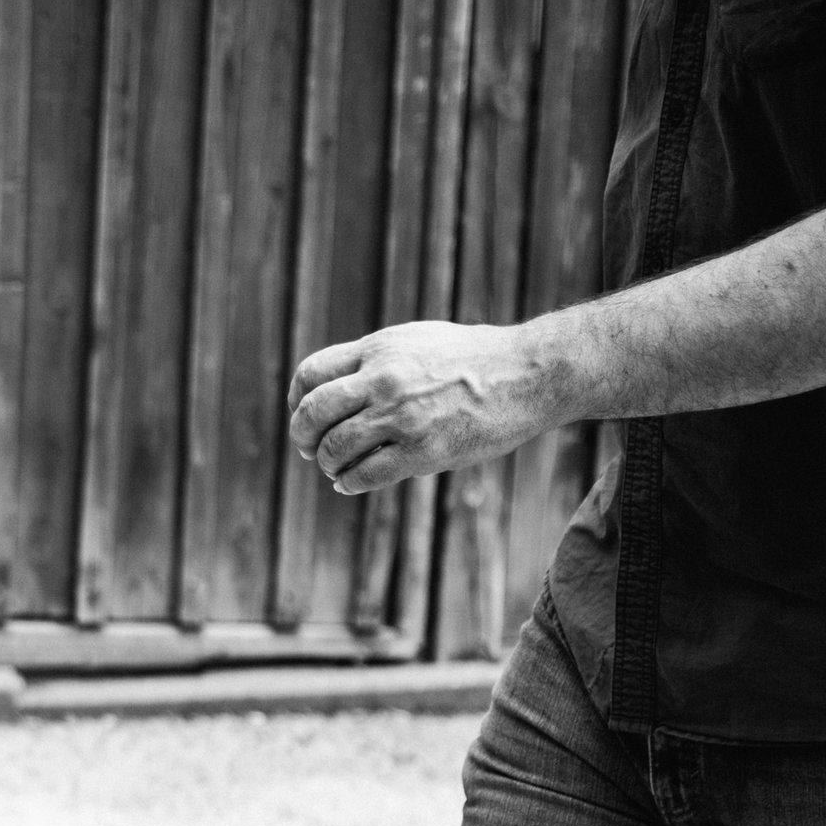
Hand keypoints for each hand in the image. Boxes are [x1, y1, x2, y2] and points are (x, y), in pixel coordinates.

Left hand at [287, 320, 564, 494]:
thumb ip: (376, 360)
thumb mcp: (417, 341)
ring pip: (335, 447)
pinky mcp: (423, 451)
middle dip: (303, 436)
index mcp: (379, 349)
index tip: (303, 414)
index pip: (311, 374)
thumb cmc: (474, 359)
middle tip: (308, 449)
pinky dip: (348, 483)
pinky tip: (350, 483)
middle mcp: (383, 379)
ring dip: (328, 464)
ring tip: (334, 469)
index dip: (297, 400)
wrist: (529, 373)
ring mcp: (402, 416)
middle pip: (313, 413)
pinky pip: (365, 474)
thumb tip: (336, 386)